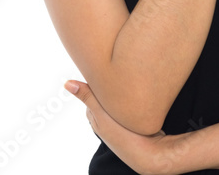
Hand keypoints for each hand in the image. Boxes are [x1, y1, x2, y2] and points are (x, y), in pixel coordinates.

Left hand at [66, 79, 182, 174]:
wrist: (152, 153)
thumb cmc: (125, 136)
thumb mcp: (102, 113)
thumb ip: (87, 97)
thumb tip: (66, 84)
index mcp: (95, 116)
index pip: (93, 91)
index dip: (98, 79)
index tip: (104, 65)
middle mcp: (106, 120)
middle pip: (106, 95)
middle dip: (111, 84)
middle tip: (119, 70)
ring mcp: (121, 123)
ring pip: (120, 101)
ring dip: (123, 92)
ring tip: (129, 80)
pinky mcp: (135, 123)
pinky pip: (131, 106)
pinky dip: (133, 99)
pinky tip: (139, 95)